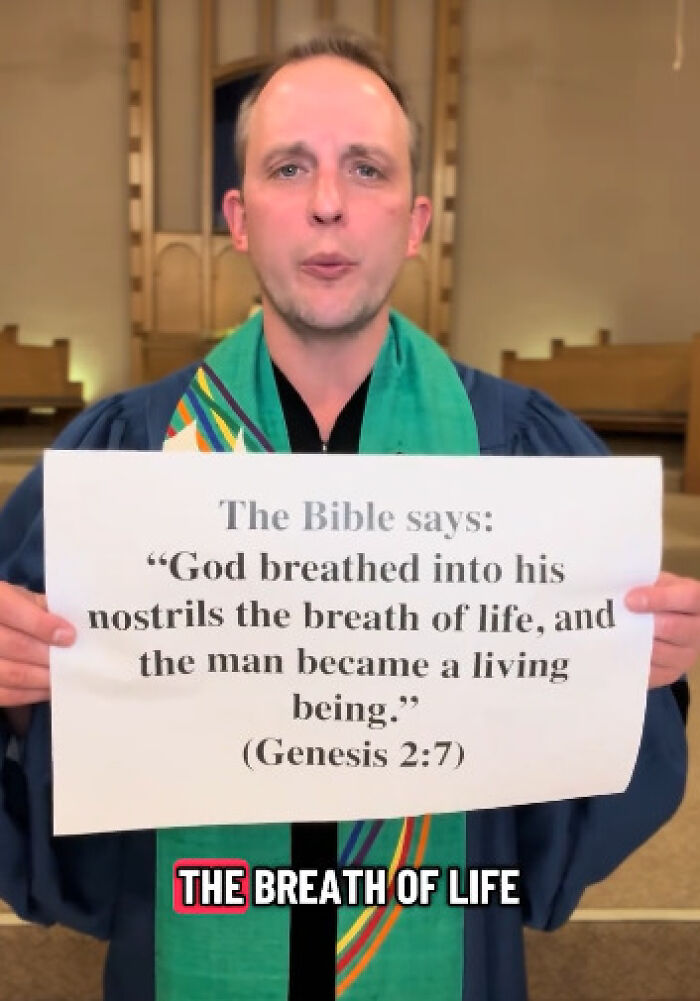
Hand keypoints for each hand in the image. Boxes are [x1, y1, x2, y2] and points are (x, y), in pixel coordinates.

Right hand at [0, 582, 74, 707]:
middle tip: (74, 660)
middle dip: (48, 654)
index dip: (41, 624)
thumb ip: (41, 607)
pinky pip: (5, 694)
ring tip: (65, 675)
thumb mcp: (20, 598)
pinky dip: (30, 693)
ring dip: (43, 677)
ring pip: (11, 674)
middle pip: (14, 645)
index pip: (11, 610)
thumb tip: (70, 626)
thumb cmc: (7, 608)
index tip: (69, 635)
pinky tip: (47, 687)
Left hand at [625, 572, 699, 688]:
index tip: (630, 599)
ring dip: (634, 642)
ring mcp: (686, 656)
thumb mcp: (658, 584)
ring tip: (613, 633)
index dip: (661, 598)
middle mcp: (698, 631)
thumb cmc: (659, 599)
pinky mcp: (670, 674)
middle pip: (674, 628)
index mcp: (697, 603)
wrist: (668, 625)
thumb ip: (647, 583)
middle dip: (643, 623)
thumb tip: (622, 587)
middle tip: (618, 619)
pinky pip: (649, 670)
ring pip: (659, 652)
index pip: (689, 598)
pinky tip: (617, 649)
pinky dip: (631, 660)